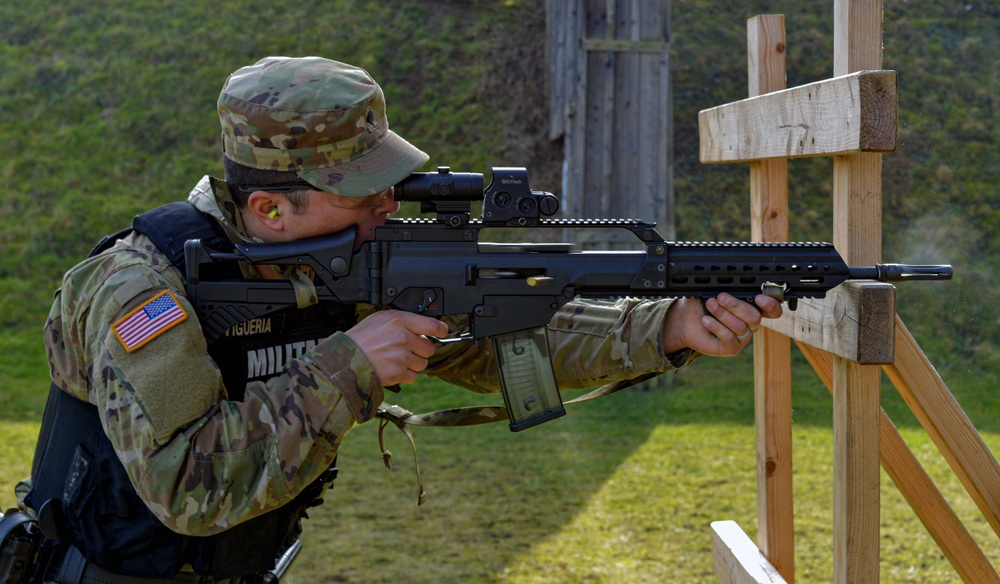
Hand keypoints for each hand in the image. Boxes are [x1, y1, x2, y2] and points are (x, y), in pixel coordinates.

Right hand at [345, 310, 449, 385]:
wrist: (344, 360)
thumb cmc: (360, 339)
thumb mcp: (380, 319)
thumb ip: (403, 322)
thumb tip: (422, 328)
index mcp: (399, 320)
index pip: (432, 325)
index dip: (441, 329)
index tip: (442, 332)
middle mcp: (402, 337)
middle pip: (429, 347)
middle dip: (420, 350)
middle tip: (405, 350)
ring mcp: (401, 356)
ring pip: (422, 363)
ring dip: (412, 364)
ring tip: (395, 360)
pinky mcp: (398, 372)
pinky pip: (413, 376)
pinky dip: (404, 375)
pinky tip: (392, 368)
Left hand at [662, 293, 782, 357]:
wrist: (685, 321)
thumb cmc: (701, 304)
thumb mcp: (713, 290)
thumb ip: (725, 286)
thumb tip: (727, 277)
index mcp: (751, 308)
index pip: (772, 310)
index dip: (770, 305)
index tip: (759, 297)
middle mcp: (749, 324)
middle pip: (755, 317)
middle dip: (737, 305)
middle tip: (721, 297)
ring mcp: (741, 338)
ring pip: (740, 327)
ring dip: (723, 314)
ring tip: (710, 305)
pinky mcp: (730, 348)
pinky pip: (729, 338)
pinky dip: (716, 327)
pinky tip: (705, 320)